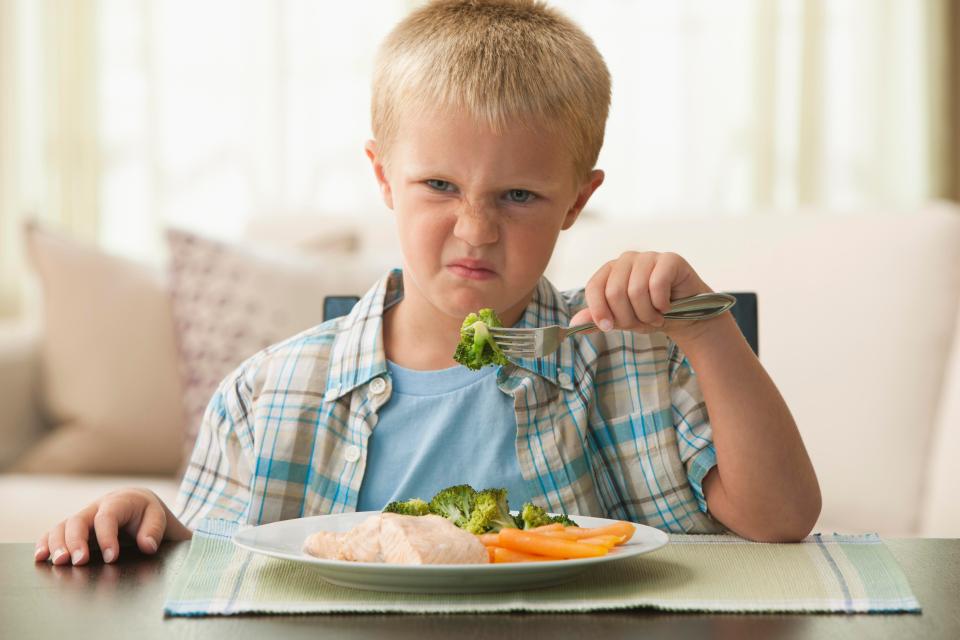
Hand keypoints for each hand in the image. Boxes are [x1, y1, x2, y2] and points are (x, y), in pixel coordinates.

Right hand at [34, 488, 191, 565]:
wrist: (136, 504)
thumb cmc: (146, 512)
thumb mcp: (157, 517)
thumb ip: (154, 530)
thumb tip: (147, 545)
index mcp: (117, 502)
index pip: (107, 517)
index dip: (107, 538)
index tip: (111, 558)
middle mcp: (95, 508)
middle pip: (78, 521)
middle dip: (76, 542)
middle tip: (79, 561)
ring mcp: (82, 518)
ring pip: (62, 527)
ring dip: (57, 544)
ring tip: (59, 562)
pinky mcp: (73, 529)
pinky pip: (53, 533)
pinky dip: (45, 543)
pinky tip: (41, 557)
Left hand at [568, 251, 713, 338]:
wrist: (686, 316)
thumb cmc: (650, 314)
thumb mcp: (620, 320)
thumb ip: (597, 319)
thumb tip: (573, 324)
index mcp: (610, 271)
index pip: (594, 287)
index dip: (598, 310)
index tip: (608, 327)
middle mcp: (627, 260)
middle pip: (615, 292)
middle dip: (628, 317)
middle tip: (642, 323)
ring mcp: (648, 257)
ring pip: (636, 290)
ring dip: (647, 314)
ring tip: (655, 317)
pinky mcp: (670, 259)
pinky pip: (657, 284)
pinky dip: (661, 304)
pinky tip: (667, 306)